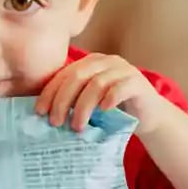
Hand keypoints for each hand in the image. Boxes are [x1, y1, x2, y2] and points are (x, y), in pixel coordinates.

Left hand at [35, 53, 168, 134]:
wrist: (149, 116)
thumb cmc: (114, 110)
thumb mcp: (89, 103)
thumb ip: (72, 101)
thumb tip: (43, 115)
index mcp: (90, 63)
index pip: (64, 74)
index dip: (50, 92)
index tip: (39, 112)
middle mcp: (105, 61)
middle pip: (77, 76)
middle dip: (62, 101)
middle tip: (55, 122)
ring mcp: (123, 70)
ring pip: (96, 84)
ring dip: (83, 107)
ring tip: (76, 127)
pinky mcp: (138, 82)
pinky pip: (120, 88)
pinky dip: (108, 100)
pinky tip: (102, 112)